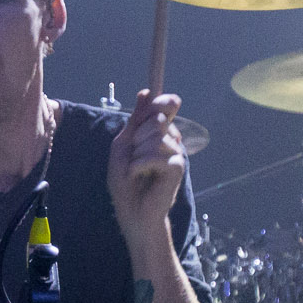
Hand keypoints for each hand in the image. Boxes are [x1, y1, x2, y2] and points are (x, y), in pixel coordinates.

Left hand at [107, 91, 186, 240]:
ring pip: (156, 137)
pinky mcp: (178, 167)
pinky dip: (140, 165)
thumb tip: (145, 92)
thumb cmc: (126, 180)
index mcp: (159, 131)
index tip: (148, 112)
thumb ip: (135, 119)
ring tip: (136, 169)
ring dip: (137, 154)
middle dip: (138, 135)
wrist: (132, 210)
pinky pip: (157, 155)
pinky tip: (138, 175)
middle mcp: (171, 139)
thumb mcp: (124, 145)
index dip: (159, 102)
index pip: (167, 104)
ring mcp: (176, 152)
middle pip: (158, 118)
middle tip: (133, 155)